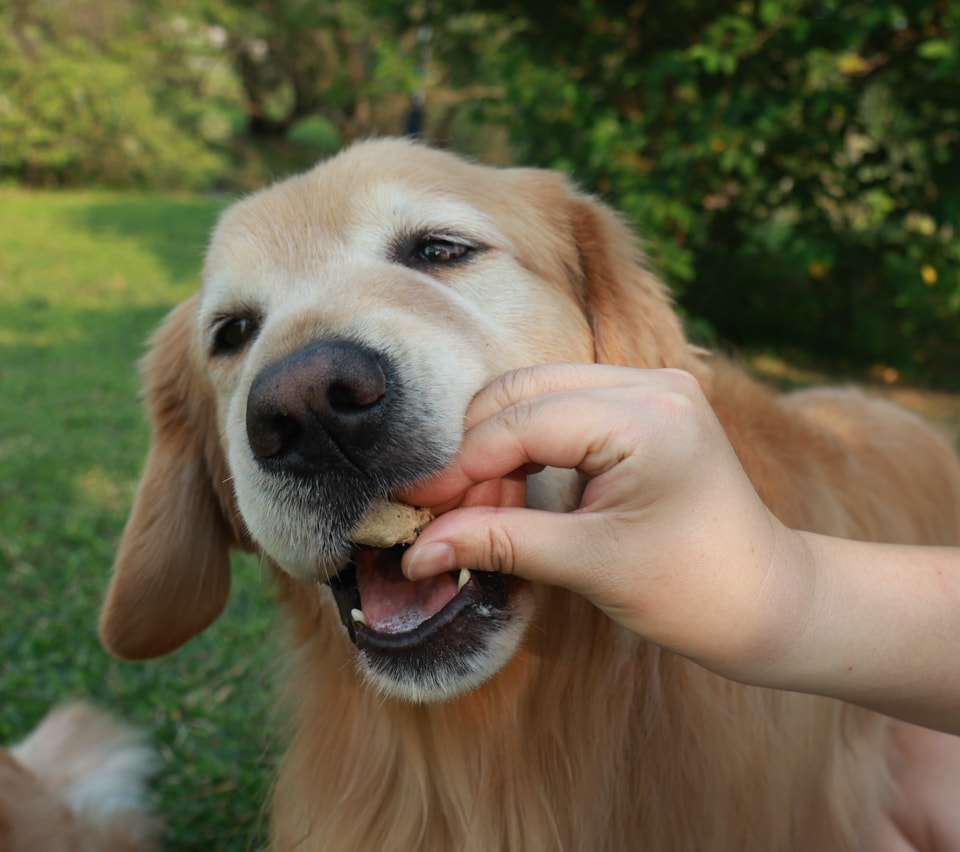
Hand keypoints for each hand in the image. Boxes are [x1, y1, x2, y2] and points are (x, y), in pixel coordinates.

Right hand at [401, 363, 805, 676]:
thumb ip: (501, 544)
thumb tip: (420, 550)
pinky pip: (559, 410)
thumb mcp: (590, 566)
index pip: (522, 423)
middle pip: (520, 394)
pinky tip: (510, 495)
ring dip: (495, 451)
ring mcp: (650, 388)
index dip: (460, 466)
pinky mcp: (643, 406)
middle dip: (472, 454)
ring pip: (533, 396)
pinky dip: (524, 448)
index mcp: (646, 418)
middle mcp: (650, 384)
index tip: (416, 508)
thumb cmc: (694, 592)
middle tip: (440, 515)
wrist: (768, 602)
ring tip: (478, 516)